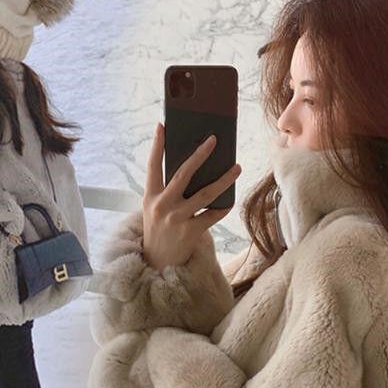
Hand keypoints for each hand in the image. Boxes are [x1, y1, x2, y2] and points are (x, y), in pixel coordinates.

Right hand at [142, 122, 240, 271]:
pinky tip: (230, 200)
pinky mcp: (191, 232)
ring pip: (206, 194)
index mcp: (151, 196)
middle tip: (213, 140)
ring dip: (224, 180)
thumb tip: (192, 167)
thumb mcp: (154, 208)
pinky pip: (213, 215)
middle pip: (183, 174)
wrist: (157, 261)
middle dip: (200, 155)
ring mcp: (177, 219)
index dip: (157, 145)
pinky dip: (223, 207)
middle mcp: (163, 205)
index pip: (153, 165)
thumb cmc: (159, 229)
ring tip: (237, 168)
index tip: (163, 125)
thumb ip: (167, 190)